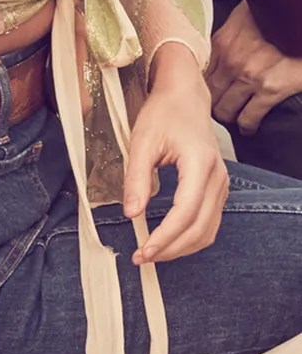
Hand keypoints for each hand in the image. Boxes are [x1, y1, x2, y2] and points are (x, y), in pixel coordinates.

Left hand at [122, 42, 227, 264]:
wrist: (185, 96)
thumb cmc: (162, 113)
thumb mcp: (142, 140)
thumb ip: (137, 177)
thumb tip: (130, 214)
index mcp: (200, 165)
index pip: (186, 213)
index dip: (165, 236)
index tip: (143, 250)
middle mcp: (218, 179)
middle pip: (200, 228)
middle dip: (172, 248)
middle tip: (142, 257)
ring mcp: (222, 185)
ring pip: (208, 230)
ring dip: (182, 247)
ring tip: (152, 253)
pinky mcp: (218, 188)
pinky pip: (209, 222)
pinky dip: (190, 236)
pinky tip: (168, 239)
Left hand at [208, 0, 301, 134]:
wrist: (299, 21)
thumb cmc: (275, 7)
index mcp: (220, 39)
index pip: (197, 68)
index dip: (196, 79)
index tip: (197, 86)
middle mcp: (229, 61)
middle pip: (207, 92)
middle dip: (209, 101)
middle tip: (213, 107)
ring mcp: (249, 77)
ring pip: (225, 109)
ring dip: (227, 116)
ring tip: (230, 117)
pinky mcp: (271, 91)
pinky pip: (250, 117)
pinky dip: (247, 126)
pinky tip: (248, 127)